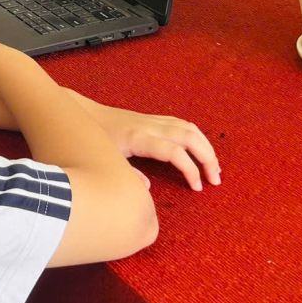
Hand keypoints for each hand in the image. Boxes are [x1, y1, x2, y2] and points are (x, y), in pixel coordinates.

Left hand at [84, 100, 221, 191]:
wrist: (86, 114)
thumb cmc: (96, 139)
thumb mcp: (106, 160)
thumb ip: (127, 174)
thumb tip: (147, 188)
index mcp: (138, 138)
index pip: (174, 152)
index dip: (190, 170)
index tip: (197, 187)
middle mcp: (150, 126)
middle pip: (189, 137)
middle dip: (207, 158)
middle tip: (215, 180)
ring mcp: (153, 121)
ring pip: (189, 128)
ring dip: (206, 147)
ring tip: (214, 168)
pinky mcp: (154, 119)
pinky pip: (182, 124)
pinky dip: (197, 137)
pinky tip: (201, 150)